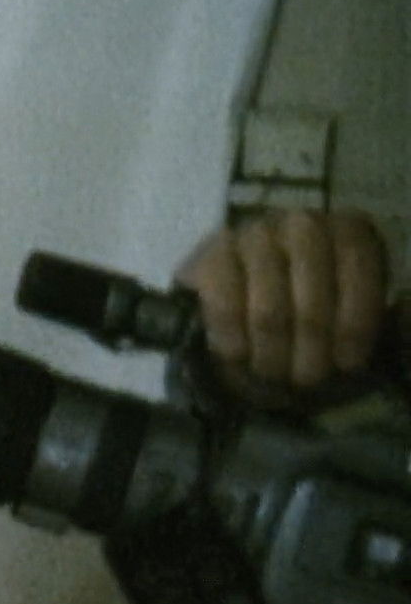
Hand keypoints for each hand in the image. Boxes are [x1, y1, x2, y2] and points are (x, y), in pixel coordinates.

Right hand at [174, 209, 387, 393]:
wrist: (245, 313)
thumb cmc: (315, 319)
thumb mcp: (364, 320)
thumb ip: (396, 321)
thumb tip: (406, 311)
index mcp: (350, 230)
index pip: (358, 269)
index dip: (355, 323)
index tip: (348, 364)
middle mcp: (303, 222)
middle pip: (312, 301)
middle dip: (310, 351)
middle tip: (306, 380)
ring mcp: (253, 234)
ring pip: (269, 312)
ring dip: (272, 355)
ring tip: (272, 374)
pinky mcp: (211, 254)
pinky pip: (225, 307)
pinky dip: (233, 340)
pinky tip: (239, 355)